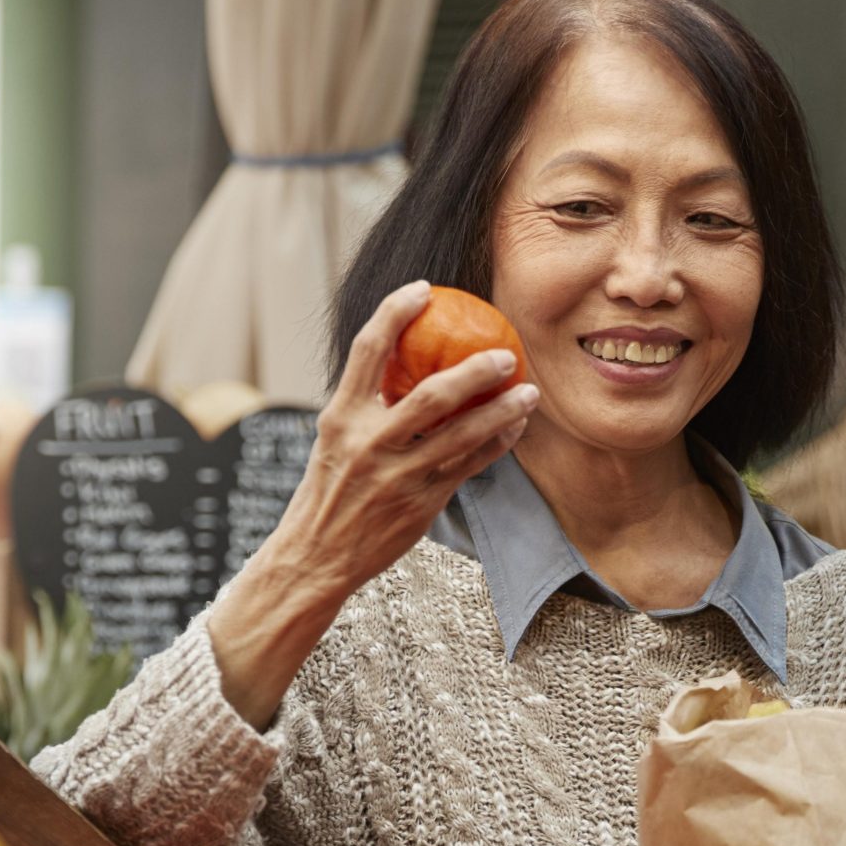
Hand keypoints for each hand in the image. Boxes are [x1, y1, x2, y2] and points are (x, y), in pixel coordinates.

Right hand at [274, 279, 537, 596]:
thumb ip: (366, 406)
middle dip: (474, 370)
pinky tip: (515, 429)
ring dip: (502, 410)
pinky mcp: (421, 503)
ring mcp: (398, 475)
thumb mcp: (335, 441)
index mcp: (340, 417)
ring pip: (462, 434)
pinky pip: (469, 466)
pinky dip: (496, 445)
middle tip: (504, 353)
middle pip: (431, 394)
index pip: (367, 351)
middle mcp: (369, 443)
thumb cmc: (329, 492)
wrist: (316, 556)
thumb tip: (403, 365)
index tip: (423, 290)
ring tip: (529, 391)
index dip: (395, 312)